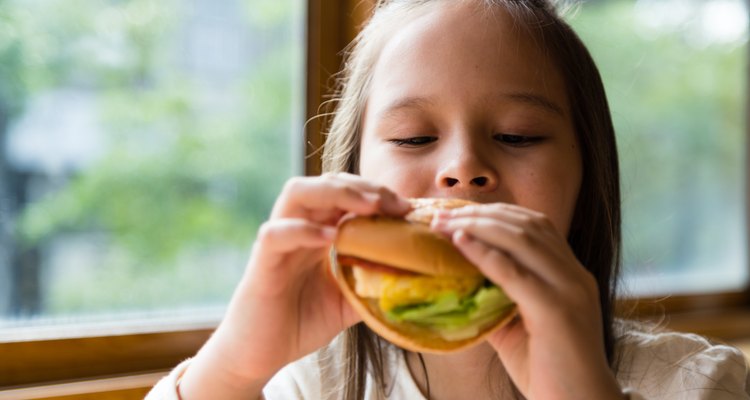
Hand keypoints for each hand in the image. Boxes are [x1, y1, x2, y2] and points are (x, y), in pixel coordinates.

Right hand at [180, 173, 409, 398]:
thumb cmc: (301, 321)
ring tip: (367, 207)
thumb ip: (373, 283)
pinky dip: (303, 229)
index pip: (345, 191)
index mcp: (319, 230)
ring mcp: (279, 241)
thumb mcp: (349, 300)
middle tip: (392, 203)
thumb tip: (414, 277)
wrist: (260, 353)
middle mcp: (299, 227)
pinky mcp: (261, 262)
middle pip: (325, 181)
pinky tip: (329, 237)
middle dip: (362, 185)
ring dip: (335, 192)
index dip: (376, 192)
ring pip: (297, 193)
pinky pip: (276, 233)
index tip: (407, 208)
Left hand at [432, 203, 622, 399]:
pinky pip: (516, 274)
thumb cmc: (548, 372)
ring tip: (444, 224)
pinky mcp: (557, 311)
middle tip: (441, 214)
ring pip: (523, 240)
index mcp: (570, 275)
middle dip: (481, 214)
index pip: (536, 225)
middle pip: (527, 225)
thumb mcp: (516, 327)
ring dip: (478, 226)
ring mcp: (569, 290)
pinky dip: (485, 254)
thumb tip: (455, 281)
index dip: (496, 213)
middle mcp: (574, 275)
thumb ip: (494, 299)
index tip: (458, 212)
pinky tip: (460, 243)